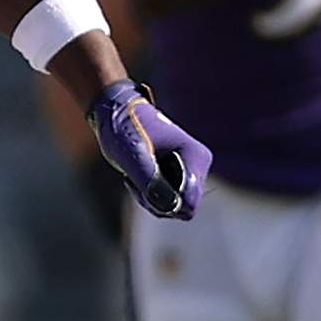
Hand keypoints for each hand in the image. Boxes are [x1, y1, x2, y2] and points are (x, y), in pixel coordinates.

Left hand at [90, 82, 207, 219]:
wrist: (119, 113)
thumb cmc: (125, 128)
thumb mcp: (133, 154)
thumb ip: (150, 180)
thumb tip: (170, 206)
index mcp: (195, 156)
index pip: (190, 202)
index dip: (165, 204)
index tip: (142, 183)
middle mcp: (200, 164)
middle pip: (183, 207)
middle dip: (156, 201)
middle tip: (134, 179)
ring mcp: (193, 170)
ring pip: (176, 206)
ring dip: (152, 198)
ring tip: (135, 176)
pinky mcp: (182, 175)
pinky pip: (171, 201)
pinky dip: (152, 195)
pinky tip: (139, 178)